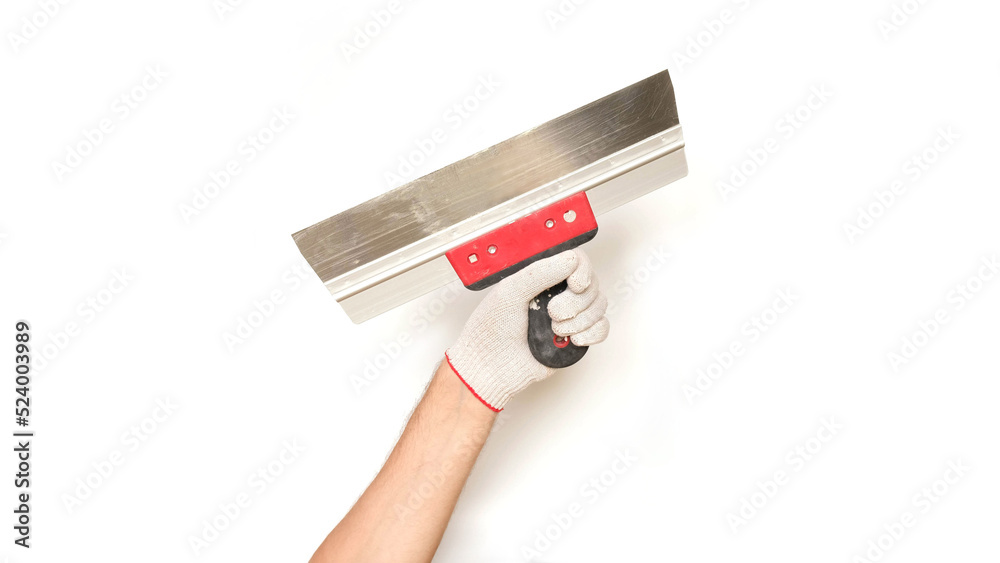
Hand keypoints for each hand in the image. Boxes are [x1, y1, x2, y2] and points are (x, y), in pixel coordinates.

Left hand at [445, 248, 609, 410]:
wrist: (490, 368)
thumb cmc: (490, 330)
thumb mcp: (510, 291)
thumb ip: (540, 272)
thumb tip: (571, 260)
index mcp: (542, 277)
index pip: (576, 261)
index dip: (582, 271)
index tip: (574, 284)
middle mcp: (557, 294)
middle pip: (592, 285)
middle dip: (575, 302)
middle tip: (552, 313)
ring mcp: (568, 316)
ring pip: (599, 306)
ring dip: (580, 320)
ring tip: (555, 330)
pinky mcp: (575, 338)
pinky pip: (602, 328)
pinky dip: (592, 333)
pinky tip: (573, 339)